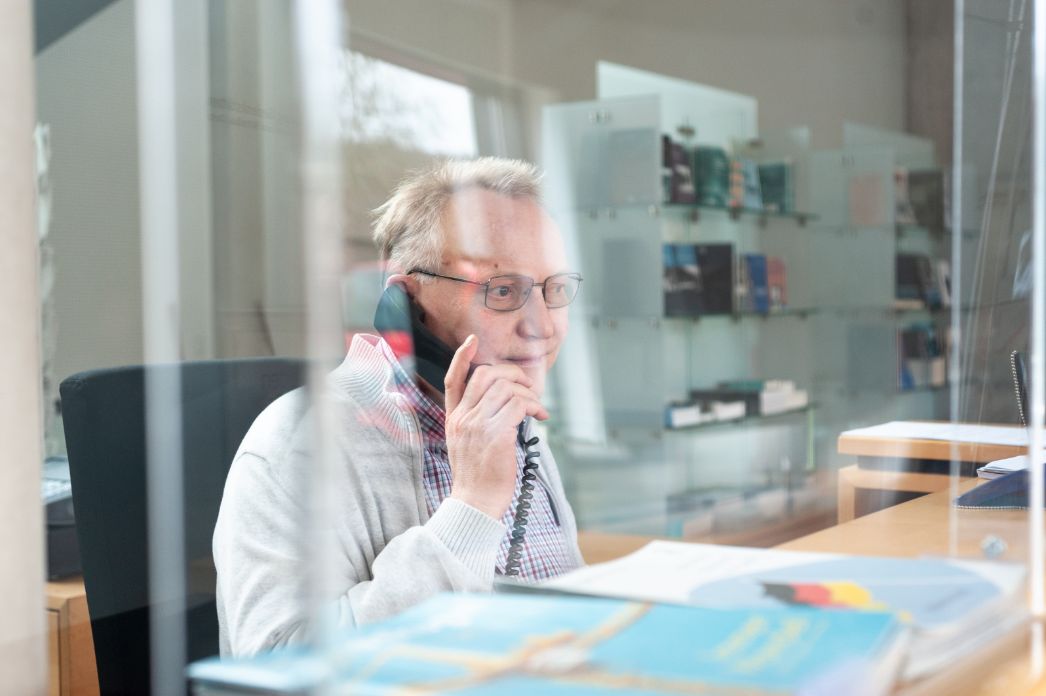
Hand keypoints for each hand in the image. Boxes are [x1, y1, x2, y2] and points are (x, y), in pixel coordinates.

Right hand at [443, 335, 548, 519]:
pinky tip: (540, 416)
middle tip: (528, 388)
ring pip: (506, 387)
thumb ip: (476, 422)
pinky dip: (535, 406)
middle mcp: (462, 418)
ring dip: (529, 393)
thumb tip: (506, 404)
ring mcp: (477, 425)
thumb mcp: (466, 444)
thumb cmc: (477, 477)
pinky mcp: (496, 435)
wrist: (475, 504)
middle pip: (486, 376)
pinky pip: (519, 405)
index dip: (462, 357)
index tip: (473, 341)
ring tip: (537, 408)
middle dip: (513, 374)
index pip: (452, 380)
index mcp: (453, 419)